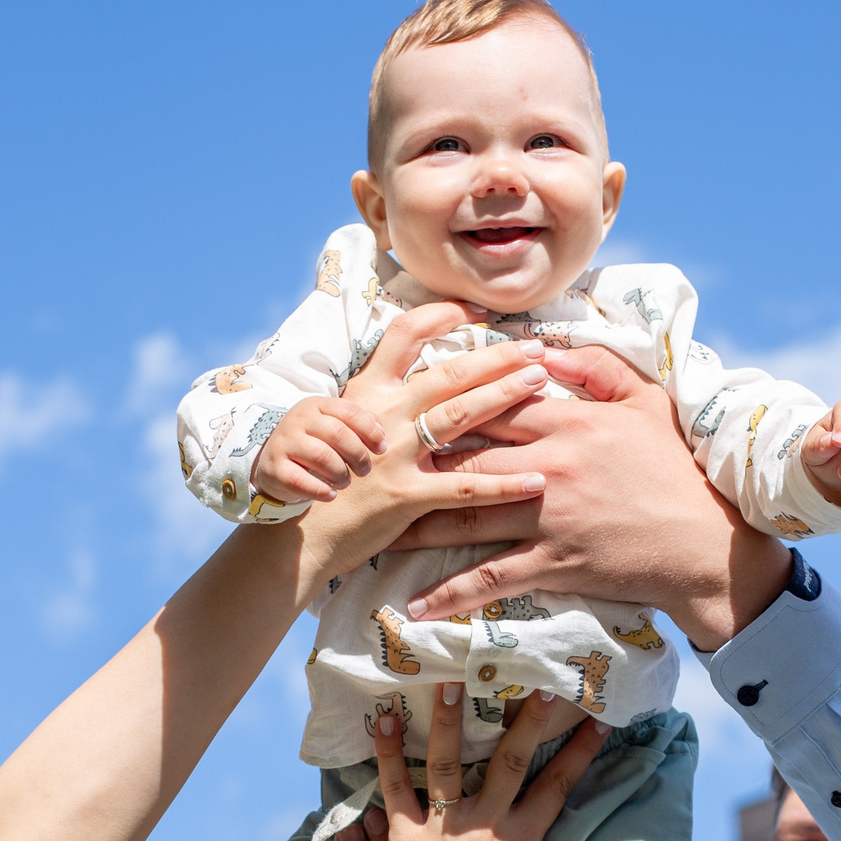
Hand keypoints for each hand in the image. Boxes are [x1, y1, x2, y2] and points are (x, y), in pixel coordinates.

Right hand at [253, 396, 384, 505]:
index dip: (370, 431)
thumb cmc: (314, 443)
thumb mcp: (333, 427)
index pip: (349, 411)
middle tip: (363, 471)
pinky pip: (300, 480)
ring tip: (344, 482)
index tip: (380, 449)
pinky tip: (330, 495)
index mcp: (316, 406)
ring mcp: (284, 443)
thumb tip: (381, 436)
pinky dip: (321, 490)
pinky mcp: (275, 468)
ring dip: (341, 474)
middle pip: (338, 434)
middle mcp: (298, 419)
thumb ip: (360, 425)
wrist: (273, 461)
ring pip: (321, 456)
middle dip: (358, 455)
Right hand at [291, 303, 560, 581]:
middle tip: (536, 348)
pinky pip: (464, 488)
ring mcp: (395, 454)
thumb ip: (375, 401)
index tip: (477, 309)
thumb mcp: (339, 425)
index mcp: (367, 392)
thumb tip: (417, 382)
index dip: (442, 315)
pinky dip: (504, 486)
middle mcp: (383, 415)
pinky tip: (536, 481)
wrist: (300, 530)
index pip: (404, 335)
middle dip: (496, 357)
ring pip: (459, 415)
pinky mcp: (407, 496)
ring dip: (504, 396)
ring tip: (541, 384)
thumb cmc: (323, 476)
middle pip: (448, 373)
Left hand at [355, 685, 602, 840]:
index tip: (596, 719)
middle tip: (538, 679)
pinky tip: (385, 721)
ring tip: (450, 679)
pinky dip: (389, 754)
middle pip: (511, 761)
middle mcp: (486, 830)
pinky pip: (397, 788)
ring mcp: (445, 831)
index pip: (557, 788)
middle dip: (527, 718)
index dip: (578, 751)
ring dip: (450, 719)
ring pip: (450, 762)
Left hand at [384, 345, 791, 650]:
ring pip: (465, 518)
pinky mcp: (554, 564)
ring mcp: (548, 517)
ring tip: (373, 533)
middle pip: (463, 458)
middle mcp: (548, 465)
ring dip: (414, 528)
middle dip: (411, 464)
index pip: (489, 404)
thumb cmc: (674, 471)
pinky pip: (492, 579)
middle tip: (366, 470)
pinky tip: (416, 604)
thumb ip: (595, 367)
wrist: (703, 543)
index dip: (442, 403)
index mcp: (566, 421)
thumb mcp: (644, 403)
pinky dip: (452, 594)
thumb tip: (545, 347)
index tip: (402, 407)